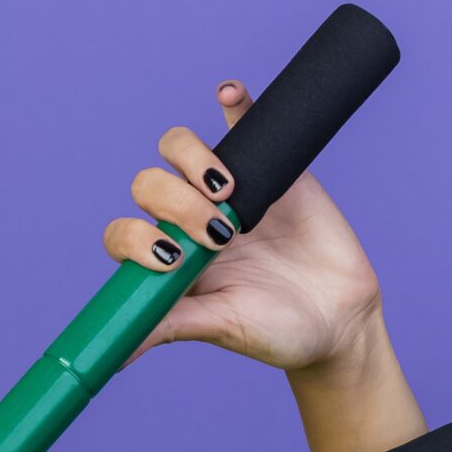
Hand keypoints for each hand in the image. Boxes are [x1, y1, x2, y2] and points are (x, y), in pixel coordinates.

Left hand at [104, 80, 386, 377]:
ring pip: (180, 151)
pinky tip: (228, 94)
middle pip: (148, 186)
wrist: (338, 318)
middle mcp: (185, 223)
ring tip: (226, 187)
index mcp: (165, 260)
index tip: (172, 257)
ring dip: (190, 159)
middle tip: (221, 234)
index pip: (123, 233)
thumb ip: (167, 326)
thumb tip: (112, 357)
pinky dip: (234, 103)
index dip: (135, 236)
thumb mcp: (219, 326)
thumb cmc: (274, 331)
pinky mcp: (267, 167)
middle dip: (175, 203)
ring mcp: (225, 192)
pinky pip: (243, 122)